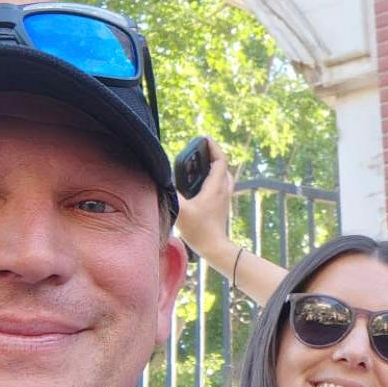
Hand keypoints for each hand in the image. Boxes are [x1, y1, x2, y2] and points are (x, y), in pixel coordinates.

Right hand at [176, 136, 236, 269]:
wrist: (214, 248)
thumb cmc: (200, 230)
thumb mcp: (183, 210)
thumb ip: (172, 193)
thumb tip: (163, 180)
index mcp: (216, 186)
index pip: (220, 159)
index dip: (213, 146)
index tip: (204, 138)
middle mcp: (223, 190)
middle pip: (222, 165)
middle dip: (212, 154)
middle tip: (200, 149)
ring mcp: (224, 198)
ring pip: (223, 175)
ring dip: (215, 166)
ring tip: (200, 164)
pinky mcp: (222, 206)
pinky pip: (221, 185)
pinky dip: (214, 178)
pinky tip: (201, 184)